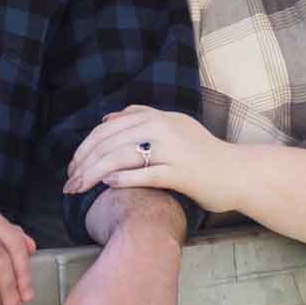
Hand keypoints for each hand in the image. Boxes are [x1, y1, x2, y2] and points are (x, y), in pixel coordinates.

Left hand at [63, 106, 242, 212]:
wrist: (236, 173)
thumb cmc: (201, 154)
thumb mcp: (174, 126)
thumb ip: (142, 119)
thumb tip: (107, 119)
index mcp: (158, 117)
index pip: (110, 128)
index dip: (86, 146)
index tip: (73, 165)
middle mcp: (163, 128)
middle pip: (110, 141)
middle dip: (84, 162)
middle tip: (69, 182)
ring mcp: (172, 150)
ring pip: (122, 157)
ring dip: (94, 173)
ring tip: (79, 187)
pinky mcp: (181, 172)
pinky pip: (146, 174)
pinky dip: (123, 179)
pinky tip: (107, 186)